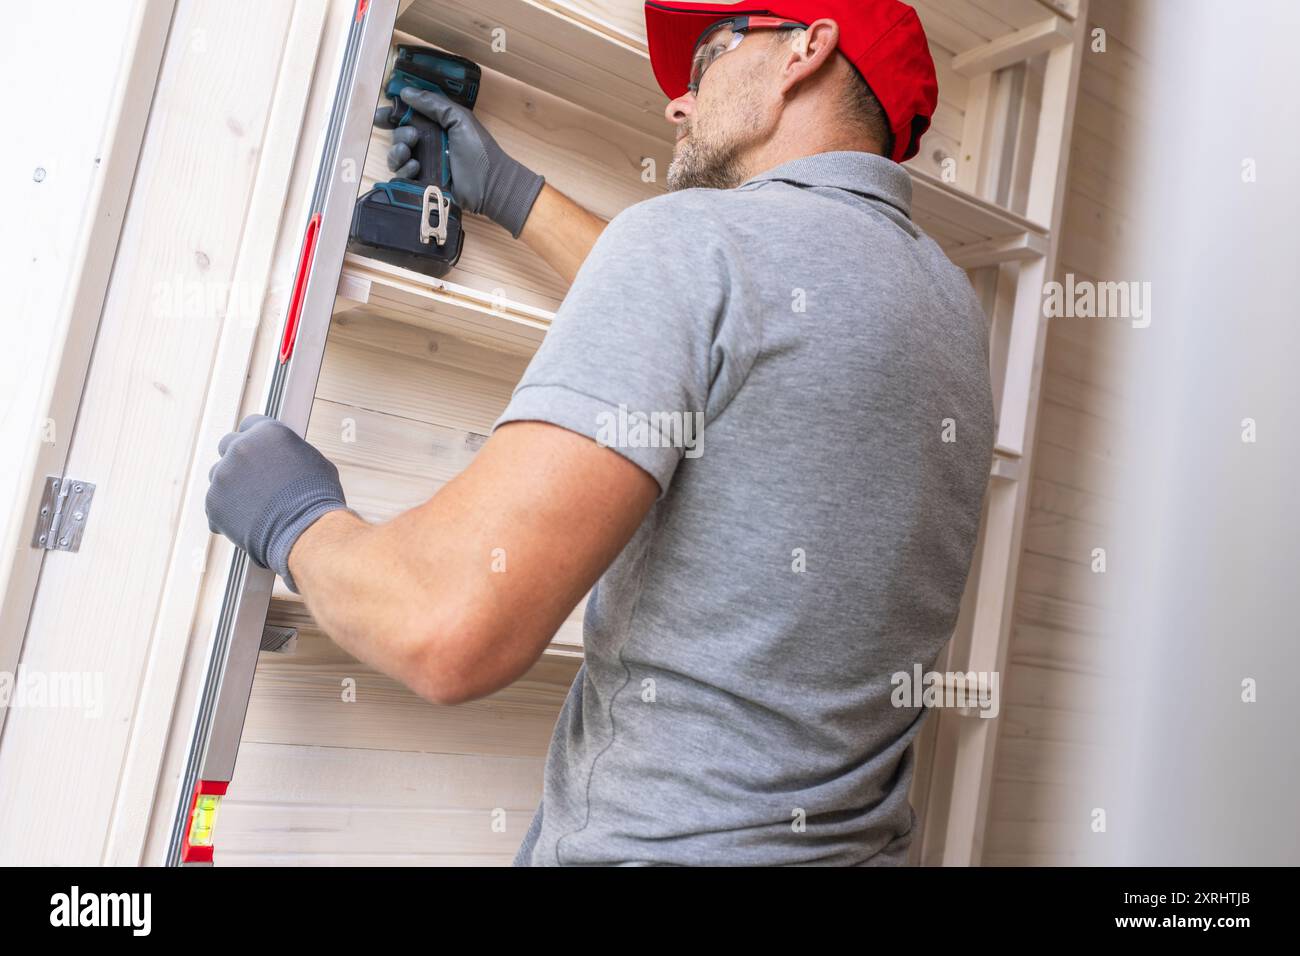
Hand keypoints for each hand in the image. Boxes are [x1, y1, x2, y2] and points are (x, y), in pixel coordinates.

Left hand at [205, 414, 348, 592]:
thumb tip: (287, 457)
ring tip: (254, 506)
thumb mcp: (315, 463)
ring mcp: (224, 475)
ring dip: (231, 486)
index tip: (259, 451)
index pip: (251, 423)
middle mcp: (241, 447)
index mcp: (268, 432)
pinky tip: (247, 523)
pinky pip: (215, 504)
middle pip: (228, 445)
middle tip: (253, 479)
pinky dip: (226, 514)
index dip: (257, 439)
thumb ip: (291, 454)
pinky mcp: (213, 502)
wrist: (306, 532)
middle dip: (239, 460)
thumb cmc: (318, 499)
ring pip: (219, 475)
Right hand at [377, 86, 544, 237]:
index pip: (408, 116)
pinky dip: (404, 169)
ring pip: (396, 155)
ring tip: (409, 152)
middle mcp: (427, 143)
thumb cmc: (478, 151)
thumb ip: (434, 103)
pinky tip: (416, 168)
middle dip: (399, 134)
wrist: (489, 186)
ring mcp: (424, 163)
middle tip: (412, 138)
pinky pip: (401, 174)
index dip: (392, 114)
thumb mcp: (459, 119)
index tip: (382, 115)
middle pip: (398, 134)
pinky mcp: (421, 182)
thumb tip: (405, 92)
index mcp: (436, 125)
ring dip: (397, 151)